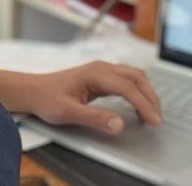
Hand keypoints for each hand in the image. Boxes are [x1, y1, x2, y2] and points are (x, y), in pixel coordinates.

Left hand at [25, 61, 161, 135]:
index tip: (154, 121)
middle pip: (135, 77)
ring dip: (145, 93)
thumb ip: (95, 118)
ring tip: (152, 114)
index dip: (143, 104)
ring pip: (133, 77)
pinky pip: (125, 81)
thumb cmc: (47, 99)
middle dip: (150, 96)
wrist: (33, 90)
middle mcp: (101, 68)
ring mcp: (101, 70)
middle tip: (158, 118)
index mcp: (96, 73)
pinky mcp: (100, 77)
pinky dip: (137, 92)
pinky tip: (137, 107)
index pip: (127, 87)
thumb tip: (120, 124)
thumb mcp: (69, 113)